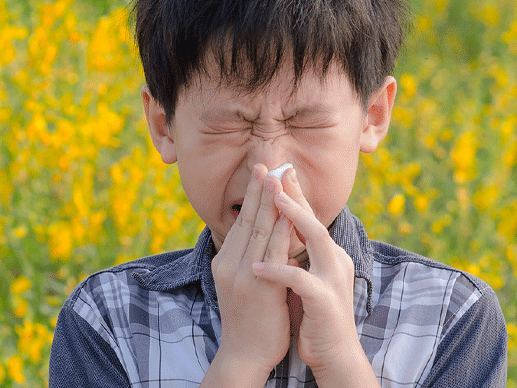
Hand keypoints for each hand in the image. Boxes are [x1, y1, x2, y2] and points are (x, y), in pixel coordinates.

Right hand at [204, 164, 295, 385]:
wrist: (244, 356)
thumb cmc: (249, 322)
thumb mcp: (242, 285)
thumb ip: (250, 260)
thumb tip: (262, 237)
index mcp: (226, 261)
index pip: (242, 220)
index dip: (253, 195)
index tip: (262, 171)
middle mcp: (230, 263)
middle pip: (247, 217)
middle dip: (259, 188)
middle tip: (267, 160)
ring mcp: (242, 274)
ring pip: (259, 229)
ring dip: (271, 200)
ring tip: (278, 175)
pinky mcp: (258, 286)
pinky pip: (272, 251)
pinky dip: (281, 228)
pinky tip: (290, 212)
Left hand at [251, 168, 376, 385]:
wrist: (334, 354)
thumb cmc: (314, 318)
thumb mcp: (305, 281)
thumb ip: (296, 258)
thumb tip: (277, 234)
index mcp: (329, 256)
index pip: (310, 220)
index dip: (295, 195)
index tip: (279, 172)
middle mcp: (334, 262)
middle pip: (315, 220)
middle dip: (295, 195)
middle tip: (278, 171)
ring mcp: (332, 279)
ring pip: (316, 239)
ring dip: (293, 218)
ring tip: (273, 201)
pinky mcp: (324, 300)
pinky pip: (299, 280)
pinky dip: (276, 273)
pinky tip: (256, 269)